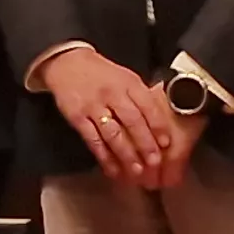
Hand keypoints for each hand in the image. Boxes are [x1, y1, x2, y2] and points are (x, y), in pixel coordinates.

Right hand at [46, 47, 179, 186]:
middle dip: (145, 144)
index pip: (147, 106)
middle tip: (154, 162)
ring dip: (126, 154)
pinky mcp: (77, 117)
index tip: (166, 143)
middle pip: (132, 122)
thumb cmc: (102, 74)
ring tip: (136, 170)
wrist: (68, 64)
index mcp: (128, 83)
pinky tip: (112, 169)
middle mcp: (112, 94)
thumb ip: (141, 97)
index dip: (158, 126)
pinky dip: (104, 157)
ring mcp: (93, 106)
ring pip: (113, 134)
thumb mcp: (126, 78)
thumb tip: (162, 122)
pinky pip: (93, 140)